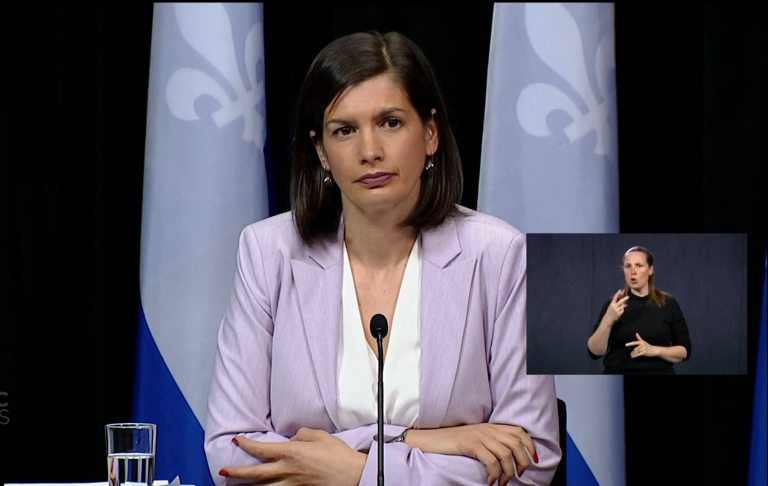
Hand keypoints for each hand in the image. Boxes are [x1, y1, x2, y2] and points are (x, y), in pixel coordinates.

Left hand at [220, 428, 365, 485]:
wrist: (353, 474)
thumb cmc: (338, 454)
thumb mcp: (319, 435)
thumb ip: (301, 434)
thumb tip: (293, 438)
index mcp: (291, 452)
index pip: (262, 448)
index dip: (247, 444)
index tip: (237, 440)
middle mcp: (288, 469)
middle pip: (256, 473)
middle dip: (237, 472)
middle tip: (223, 471)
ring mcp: (293, 484)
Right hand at [408, 424, 537, 485]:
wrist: (431, 439)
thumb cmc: (452, 442)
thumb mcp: (476, 439)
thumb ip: (491, 442)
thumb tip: (508, 458)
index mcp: (491, 427)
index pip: (519, 432)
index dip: (530, 446)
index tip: (533, 460)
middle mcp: (488, 429)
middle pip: (516, 443)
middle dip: (522, 462)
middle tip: (518, 475)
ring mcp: (479, 435)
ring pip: (506, 454)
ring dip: (507, 472)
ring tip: (502, 482)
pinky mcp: (471, 444)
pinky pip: (491, 460)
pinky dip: (494, 474)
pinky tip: (490, 481)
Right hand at [604, 290, 628, 323]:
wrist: (608, 319)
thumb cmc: (609, 312)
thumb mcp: (611, 307)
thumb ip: (615, 303)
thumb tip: (622, 300)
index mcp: (611, 304)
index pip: (615, 298)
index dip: (617, 294)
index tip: (620, 290)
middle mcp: (614, 306)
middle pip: (620, 302)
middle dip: (624, 299)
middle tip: (628, 297)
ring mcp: (617, 310)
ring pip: (623, 306)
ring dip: (624, 305)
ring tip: (623, 306)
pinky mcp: (619, 313)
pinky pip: (623, 310)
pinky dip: (622, 310)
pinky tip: (619, 312)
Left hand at [626, 333, 659, 357]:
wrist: (655, 350)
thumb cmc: (648, 346)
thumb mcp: (643, 341)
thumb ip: (639, 338)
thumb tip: (636, 333)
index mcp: (641, 342)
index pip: (634, 342)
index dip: (630, 344)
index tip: (625, 345)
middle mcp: (642, 345)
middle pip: (635, 349)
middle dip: (632, 352)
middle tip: (630, 354)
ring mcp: (644, 348)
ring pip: (636, 352)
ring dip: (633, 354)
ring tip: (631, 356)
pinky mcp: (644, 352)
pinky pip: (638, 354)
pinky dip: (635, 356)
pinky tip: (632, 357)